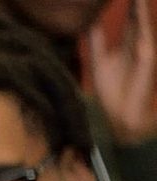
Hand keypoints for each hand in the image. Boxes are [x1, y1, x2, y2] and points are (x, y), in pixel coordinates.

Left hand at [91, 0, 156, 144]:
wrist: (122, 115)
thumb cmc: (112, 92)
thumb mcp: (99, 61)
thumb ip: (96, 41)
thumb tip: (87, 22)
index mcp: (127, 43)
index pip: (130, 16)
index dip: (129, 2)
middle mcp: (139, 42)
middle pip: (138, 14)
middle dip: (137, 1)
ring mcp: (145, 48)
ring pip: (142, 20)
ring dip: (140, 5)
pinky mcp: (147, 56)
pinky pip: (144, 34)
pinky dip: (141, 20)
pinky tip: (139, 6)